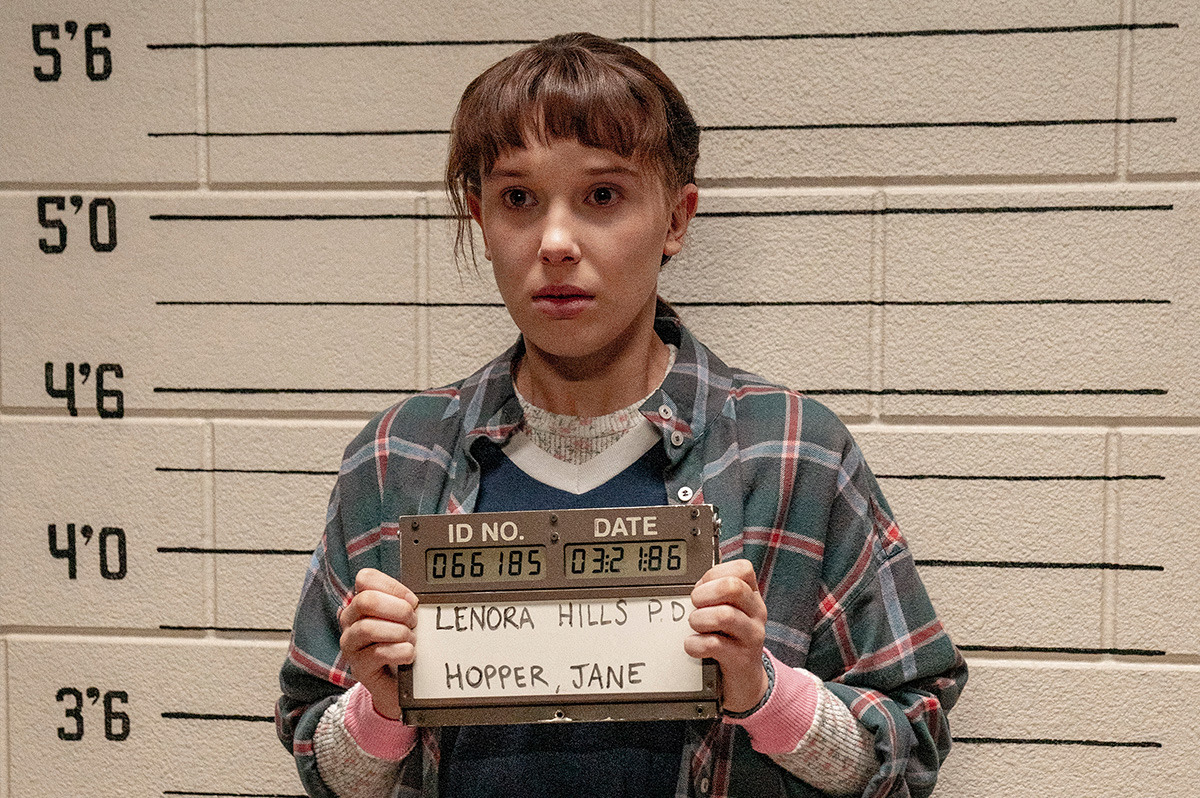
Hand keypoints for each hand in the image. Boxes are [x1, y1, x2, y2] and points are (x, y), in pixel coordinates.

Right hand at [337, 568, 418, 719]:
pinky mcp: (358, 667)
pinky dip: (400, 652)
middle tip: (414, 622)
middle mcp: (350, 620)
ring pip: (367, 628)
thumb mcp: (405, 619)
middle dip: (397, 610)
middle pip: (365, 601)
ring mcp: (350, 644)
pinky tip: (409, 654)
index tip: (413, 601)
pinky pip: (377, 653)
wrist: (401, 684)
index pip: (366, 579)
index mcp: (361, 602)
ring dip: (398, 633)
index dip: (393, 587)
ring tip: (411, 640)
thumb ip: (406, 604)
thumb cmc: (403, 644)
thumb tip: (417, 600)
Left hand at [685, 559, 768, 713]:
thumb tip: (686, 585)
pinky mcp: (742, 659)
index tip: (701, 587)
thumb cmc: (728, 638)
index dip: (715, 573)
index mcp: (752, 594)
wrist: (744, 680)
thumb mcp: (726, 610)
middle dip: (705, 593)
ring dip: (699, 619)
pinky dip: (695, 644)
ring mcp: (751, 636)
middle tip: (694, 605)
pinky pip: (714, 645)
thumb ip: (712, 594)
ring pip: (724, 616)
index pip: (742, 569)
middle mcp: (756, 612)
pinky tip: (692, 646)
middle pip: (733, 587)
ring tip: (694, 626)